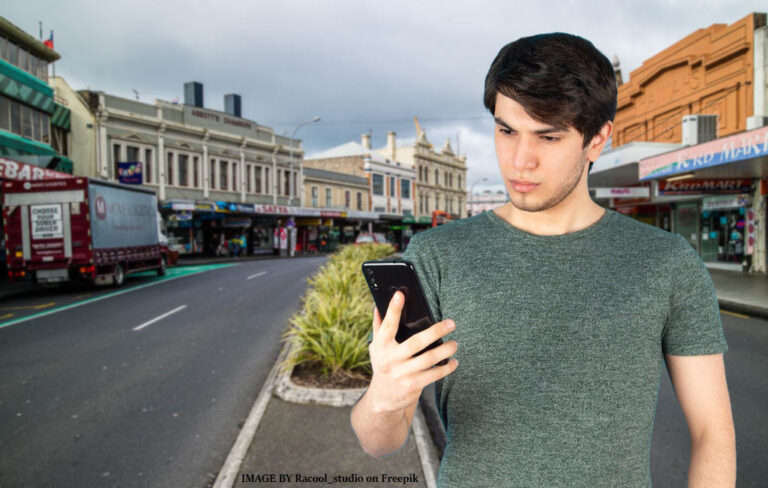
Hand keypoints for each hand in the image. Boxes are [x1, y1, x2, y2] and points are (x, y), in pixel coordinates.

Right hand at [367, 291, 458, 413]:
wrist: (383, 398)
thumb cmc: (383, 365)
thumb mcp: (376, 347)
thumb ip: (378, 327)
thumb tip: (377, 305)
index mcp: (381, 345)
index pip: (388, 325)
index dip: (393, 309)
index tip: (401, 294)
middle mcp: (391, 359)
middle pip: (416, 342)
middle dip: (436, 331)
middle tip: (451, 323)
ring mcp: (402, 373)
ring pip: (429, 359)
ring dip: (445, 350)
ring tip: (455, 343)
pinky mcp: (413, 385)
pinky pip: (434, 374)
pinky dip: (446, 367)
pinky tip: (454, 361)